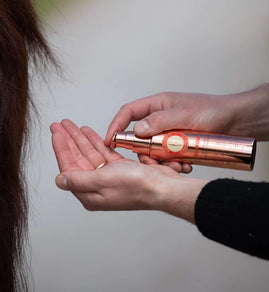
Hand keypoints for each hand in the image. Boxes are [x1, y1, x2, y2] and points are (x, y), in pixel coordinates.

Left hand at [51, 119, 206, 221]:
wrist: (163, 187)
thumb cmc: (137, 187)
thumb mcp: (103, 181)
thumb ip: (79, 180)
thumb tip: (59, 179)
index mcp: (90, 193)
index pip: (69, 167)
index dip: (61, 148)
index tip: (56, 132)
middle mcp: (97, 186)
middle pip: (78, 159)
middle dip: (69, 141)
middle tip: (59, 125)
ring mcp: (109, 177)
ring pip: (90, 154)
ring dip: (81, 139)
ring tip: (72, 125)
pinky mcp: (120, 170)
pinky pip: (104, 153)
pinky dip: (97, 142)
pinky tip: (89, 133)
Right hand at [105, 92, 236, 171]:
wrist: (236, 121)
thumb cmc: (213, 110)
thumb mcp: (184, 113)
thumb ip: (160, 121)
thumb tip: (137, 131)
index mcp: (157, 106)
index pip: (129, 113)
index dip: (116, 125)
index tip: (110, 142)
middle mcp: (160, 120)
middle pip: (140, 138)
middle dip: (145, 153)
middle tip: (154, 163)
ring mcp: (169, 133)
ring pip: (155, 151)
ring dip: (162, 162)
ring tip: (179, 166)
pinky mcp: (179, 145)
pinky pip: (169, 157)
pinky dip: (175, 164)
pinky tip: (186, 166)